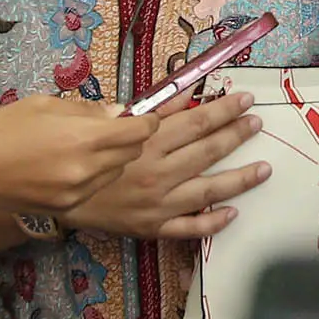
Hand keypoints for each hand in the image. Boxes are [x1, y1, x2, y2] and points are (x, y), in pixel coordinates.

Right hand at [0, 94, 159, 216]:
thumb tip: (117, 113)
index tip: (143, 116)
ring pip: (116, 172)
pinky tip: (69, 166)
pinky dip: (94, 176)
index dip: (146, 121)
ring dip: (113, 159)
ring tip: (86, 147)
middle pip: (132, 153)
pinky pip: (95, 188)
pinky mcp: (68, 207)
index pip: (139, 131)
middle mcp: (87, 168)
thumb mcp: (44, 104)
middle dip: (130, 139)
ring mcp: (78, 192)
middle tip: (114, 128)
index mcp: (83, 137)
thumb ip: (86, 110)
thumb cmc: (1, 129)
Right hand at [57, 92, 267, 241]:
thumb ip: (145, 108)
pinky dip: (213, 222)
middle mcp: (158, 172)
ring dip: (240, 178)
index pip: (195, 121)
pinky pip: (189, 228)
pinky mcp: (152, 228)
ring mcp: (158, 204)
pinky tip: (232, 213)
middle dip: (237, 135)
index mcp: (147, 142)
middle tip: (257, 123)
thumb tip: (180, 89)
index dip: (223, 109)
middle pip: (207, 150)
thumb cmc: (76, 152)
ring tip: (264, 169)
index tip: (244, 99)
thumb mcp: (105, 120)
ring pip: (209, 190)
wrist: (53, 199)